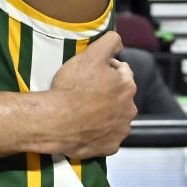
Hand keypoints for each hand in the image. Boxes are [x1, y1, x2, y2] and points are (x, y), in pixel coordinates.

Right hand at [49, 31, 136, 158]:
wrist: (57, 120)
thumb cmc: (72, 87)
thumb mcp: (90, 54)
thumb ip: (109, 42)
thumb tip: (119, 40)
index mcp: (127, 85)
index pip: (122, 71)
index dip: (105, 68)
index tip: (90, 73)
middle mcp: (129, 109)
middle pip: (120, 94)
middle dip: (107, 91)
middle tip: (85, 90)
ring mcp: (120, 130)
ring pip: (115, 116)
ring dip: (105, 111)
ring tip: (84, 109)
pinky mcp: (110, 146)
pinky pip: (108, 136)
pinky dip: (99, 131)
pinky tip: (85, 125)